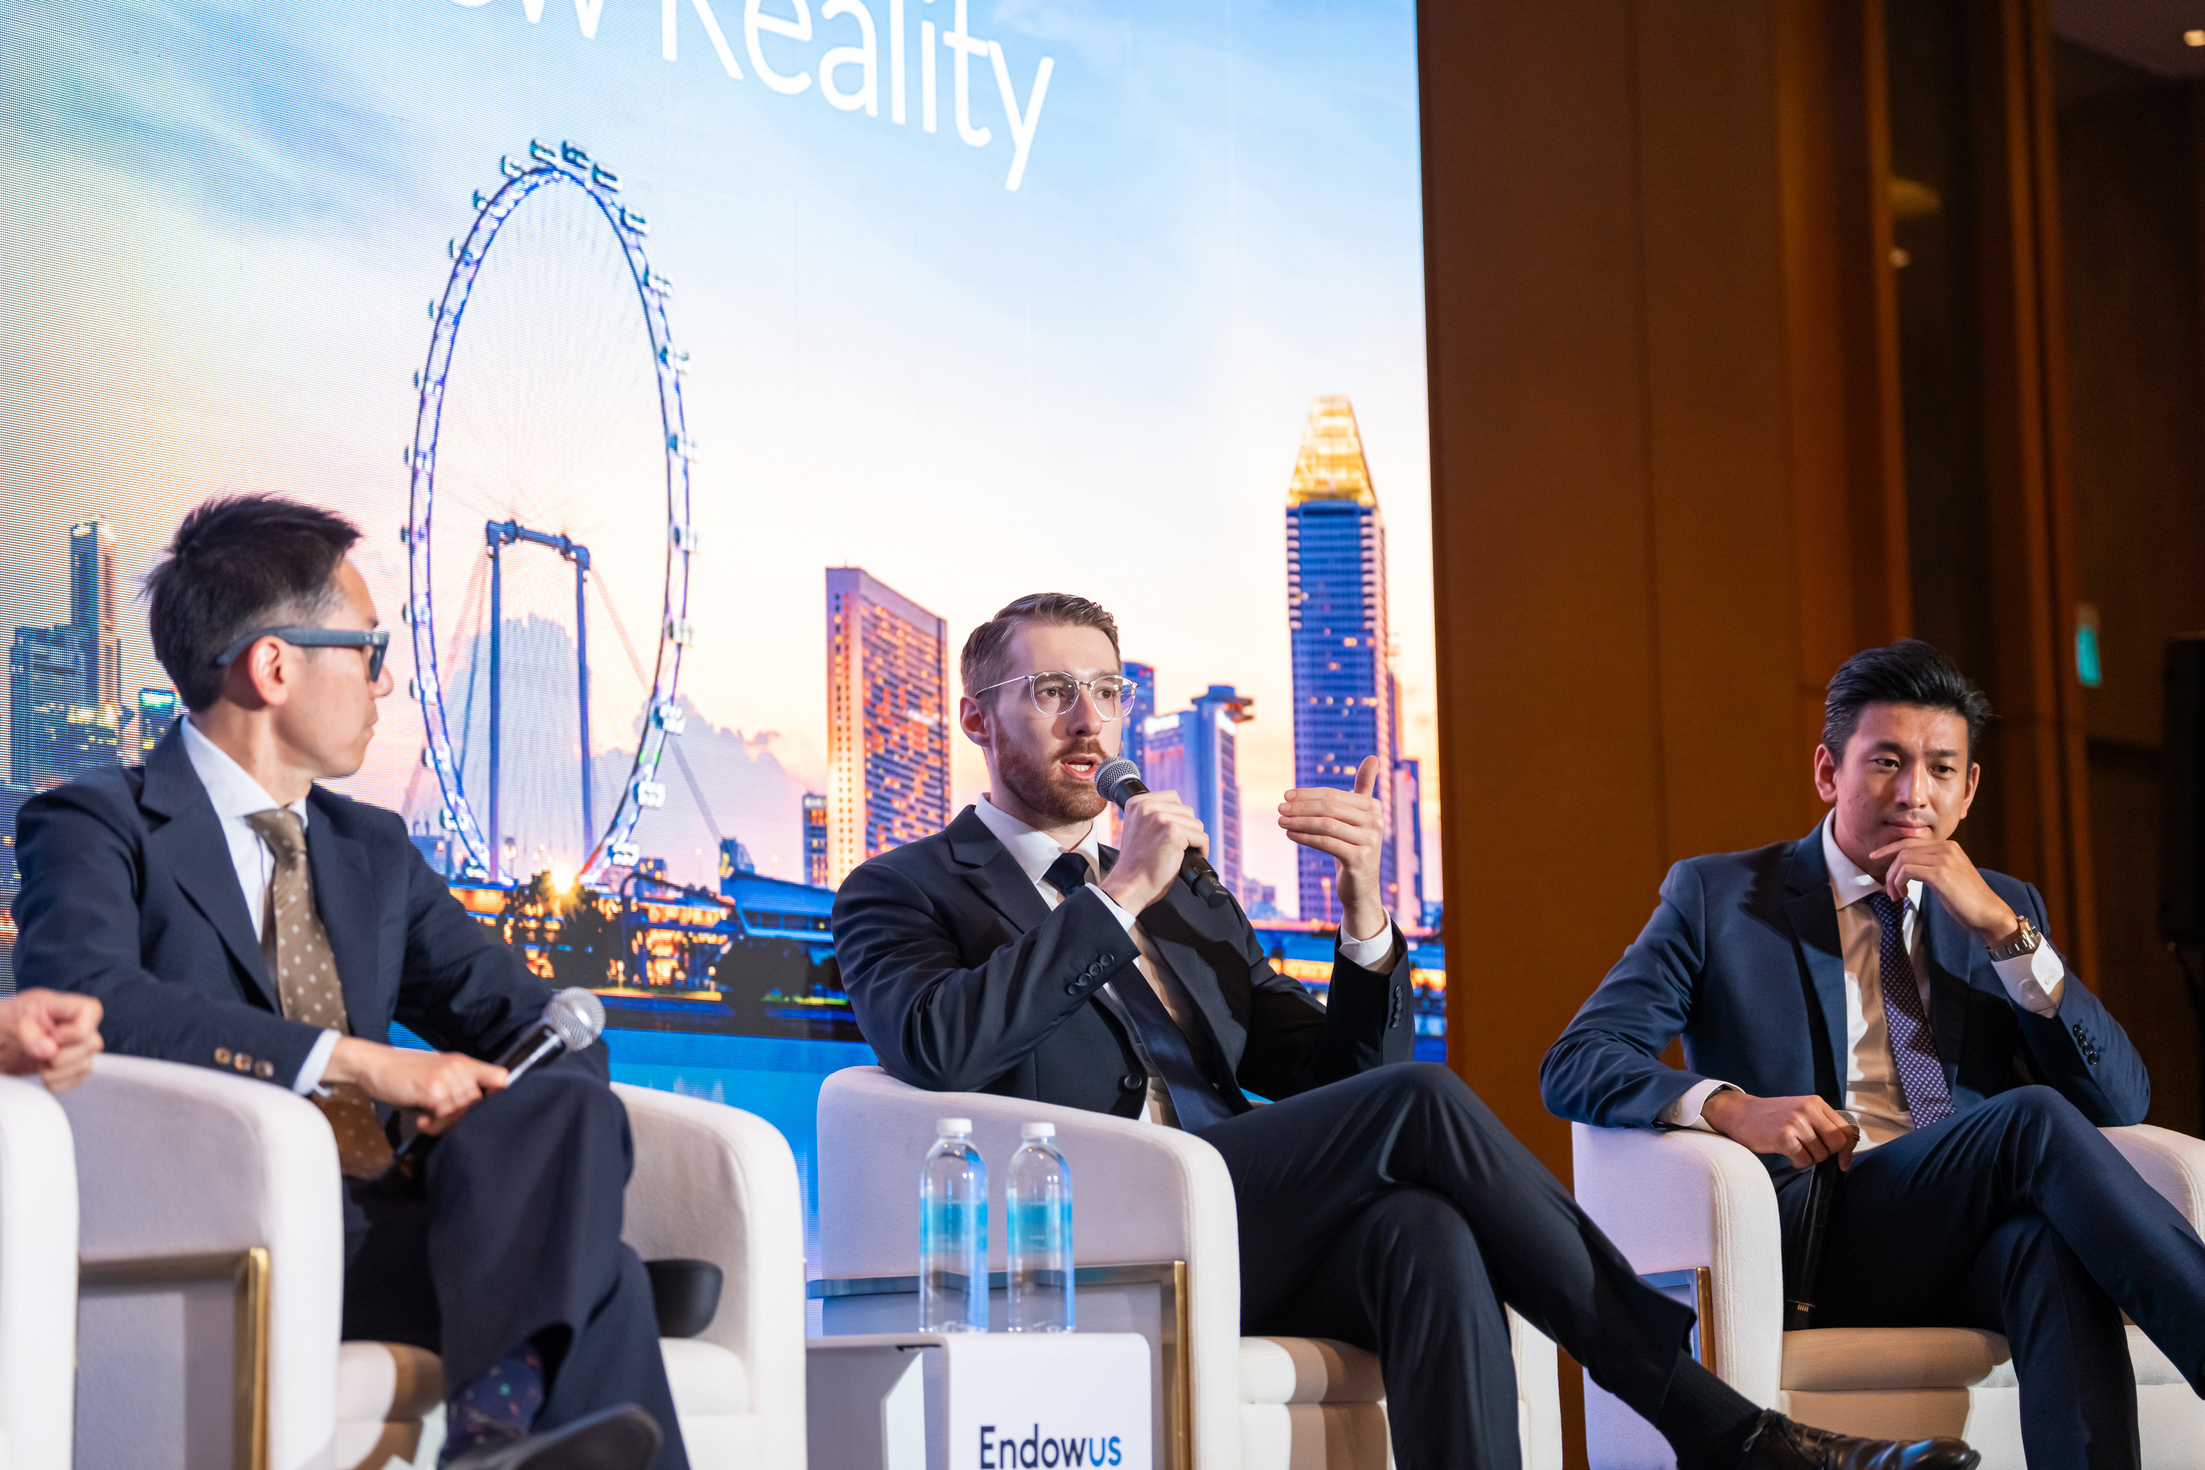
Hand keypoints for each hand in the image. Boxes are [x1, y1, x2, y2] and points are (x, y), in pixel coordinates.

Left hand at [0, 990, 103, 1092]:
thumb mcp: (2, 1023)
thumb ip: (25, 1032)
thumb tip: (49, 1050)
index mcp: (55, 1006)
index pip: (90, 1010)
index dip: (79, 1030)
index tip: (54, 1039)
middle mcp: (68, 1025)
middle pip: (93, 1042)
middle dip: (65, 1056)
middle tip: (41, 1057)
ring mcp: (69, 1046)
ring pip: (87, 1063)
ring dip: (61, 1073)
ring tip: (39, 1067)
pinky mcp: (65, 1066)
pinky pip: (77, 1079)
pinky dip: (60, 1084)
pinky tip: (43, 1078)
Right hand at [325, 1037, 507, 1134]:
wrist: (374, 1064)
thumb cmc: (402, 1072)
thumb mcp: (436, 1073)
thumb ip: (456, 1086)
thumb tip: (470, 1112)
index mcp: (463, 1062)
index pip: (500, 1077)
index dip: (502, 1095)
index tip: (492, 1111)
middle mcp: (459, 1068)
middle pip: (479, 1103)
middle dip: (462, 1118)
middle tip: (441, 1122)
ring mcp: (447, 1078)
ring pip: (462, 1112)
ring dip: (445, 1123)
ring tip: (428, 1120)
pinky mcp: (433, 1090)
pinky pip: (444, 1116)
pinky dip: (433, 1125)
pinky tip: (421, 1120)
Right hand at [1101, 789, 1210, 914]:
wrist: (1130, 885)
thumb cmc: (1137, 863)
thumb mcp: (1139, 828)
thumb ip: (1154, 815)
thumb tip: (1183, 812)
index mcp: (1137, 803)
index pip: (1173, 797)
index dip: (1177, 817)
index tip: (1170, 835)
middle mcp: (1148, 806)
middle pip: (1187, 811)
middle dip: (1186, 830)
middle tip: (1174, 848)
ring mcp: (1161, 818)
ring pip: (1196, 824)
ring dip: (1193, 841)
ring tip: (1179, 854)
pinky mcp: (1173, 832)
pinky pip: (1201, 838)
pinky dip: (1201, 850)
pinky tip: (1186, 860)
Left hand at [1278, 755, 1388, 939]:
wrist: (1361, 888)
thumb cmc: (1353, 847)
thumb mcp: (1358, 818)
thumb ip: (1363, 788)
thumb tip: (1372, 757)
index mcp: (1373, 807)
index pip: (1334, 794)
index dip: (1308, 794)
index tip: (1286, 795)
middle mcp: (1376, 821)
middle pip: (1329, 807)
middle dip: (1301, 806)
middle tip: (1279, 808)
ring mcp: (1370, 841)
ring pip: (1326, 824)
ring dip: (1299, 821)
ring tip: (1280, 820)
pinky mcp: (1359, 859)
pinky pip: (1326, 842)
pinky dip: (1305, 837)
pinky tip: (1290, 834)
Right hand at [1700, 1089, 1859, 1170]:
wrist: (1739, 1113)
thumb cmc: (1771, 1116)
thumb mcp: (1799, 1111)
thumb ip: (1821, 1124)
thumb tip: (1844, 1151)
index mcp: (1815, 1102)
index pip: (1845, 1129)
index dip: (1848, 1149)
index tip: (1843, 1162)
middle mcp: (1807, 1109)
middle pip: (1836, 1144)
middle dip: (1826, 1155)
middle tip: (1809, 1152)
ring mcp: (1795, 1122)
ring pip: (1820, 1155)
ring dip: (1808, 1158)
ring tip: (1793, 1148)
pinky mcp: (1784, 1137)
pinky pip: (1803, 1161)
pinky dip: (1796, 1162)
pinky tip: (1786, 1153)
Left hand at [1867, 836, 2018, 943]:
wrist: (1989, 913)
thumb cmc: (1967, 900)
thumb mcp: (1948, 876)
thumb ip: (1930, 866)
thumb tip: (1905, 867)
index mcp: (1948, 846)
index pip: (1911, 842)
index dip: (1889, 848)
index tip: (1874, 856)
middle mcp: (1947, 847)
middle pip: (1904, 851)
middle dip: (1890, 870)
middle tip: (1890, 891)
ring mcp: (1944, 859)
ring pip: (1902, 861)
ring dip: (1893, 880)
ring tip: (1897, 897)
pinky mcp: (1941, 873)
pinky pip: (1906, 871)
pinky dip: (1898, 883)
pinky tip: (1904, 896)